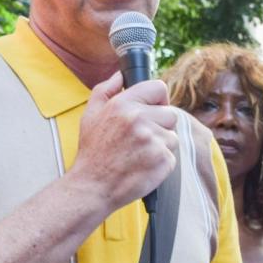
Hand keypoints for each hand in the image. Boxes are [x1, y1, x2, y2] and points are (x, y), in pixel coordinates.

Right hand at [69, 73, 177, 209]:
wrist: (92, 187)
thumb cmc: (92, 152)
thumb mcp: (90, 115)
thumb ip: (105, 90)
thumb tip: (120, 75)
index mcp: (123, 104)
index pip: (158, 87)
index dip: (158, 99)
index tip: (154, 109)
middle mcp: (139, 119)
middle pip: (170, 113)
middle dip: (160, 126)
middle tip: (141, 140)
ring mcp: (153, 140)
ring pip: (172, 136)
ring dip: (161, 146)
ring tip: (139, 155)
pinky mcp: (163, 160)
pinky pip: (172, 156)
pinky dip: (161, 163)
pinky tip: (143, 167)